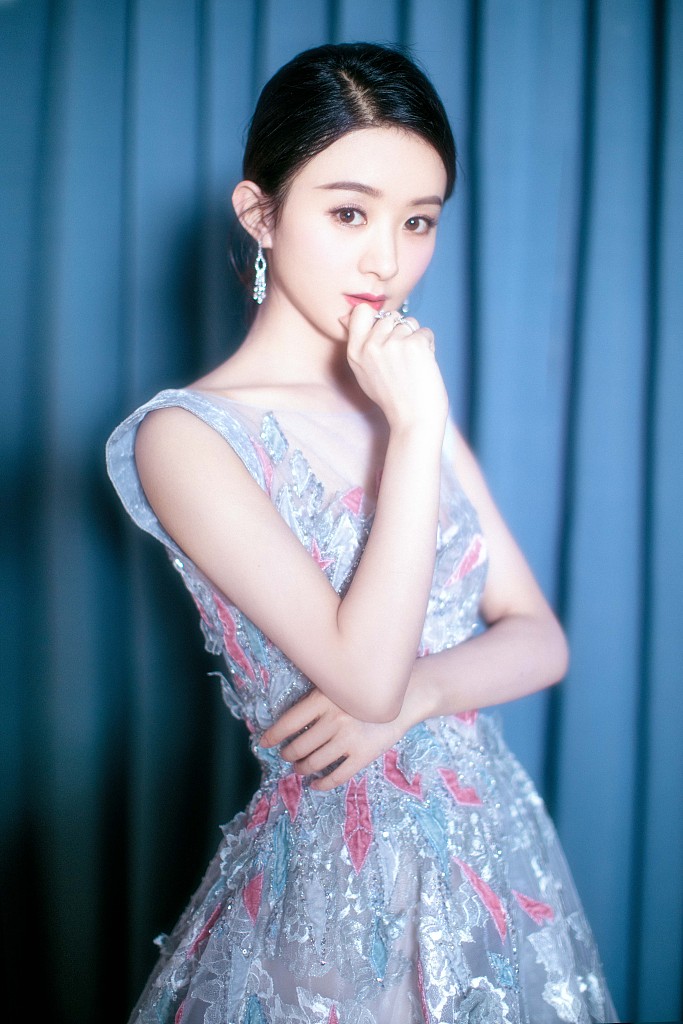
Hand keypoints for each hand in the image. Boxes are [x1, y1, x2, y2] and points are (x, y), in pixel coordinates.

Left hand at [259, 687, 407, 790]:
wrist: (406, 696)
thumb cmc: (366, 690)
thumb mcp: (338, 687)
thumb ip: (316, 702)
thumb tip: (289, 724)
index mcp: (323, 699)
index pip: (288, 722)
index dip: (273, 735)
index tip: (263, 743)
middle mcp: (333, 720)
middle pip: (299, 746)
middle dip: (288, 754)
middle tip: (287, 756)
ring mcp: (348, 739)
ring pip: (314, 763)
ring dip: (302, 768)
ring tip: (300, 767)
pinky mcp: (363, 755)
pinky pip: (336, 777)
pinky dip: (321, 784)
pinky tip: (315, 784)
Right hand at [344, 304, 447, 433]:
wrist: (414, 419)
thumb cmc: (392, 398)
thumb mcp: (364, 372)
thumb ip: (358, 345)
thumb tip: (346, 317)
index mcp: (355, 352)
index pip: (361, 312)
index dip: (376, 317)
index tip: (384, 333)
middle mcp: (371, 346)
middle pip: (389, 317)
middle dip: (400, 331)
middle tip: (401, 359)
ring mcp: (393, 344)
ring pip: (409, 323)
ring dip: (415, 340)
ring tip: (412, 365)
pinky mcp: (414, 344)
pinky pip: (425, 332)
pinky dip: (429, 346)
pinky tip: (423, 365)